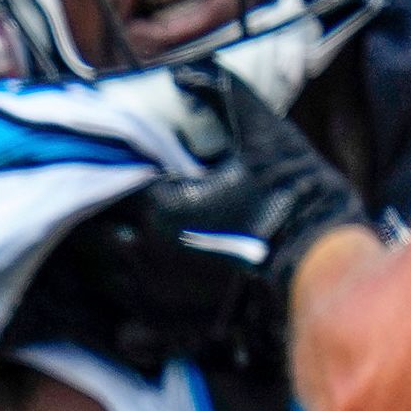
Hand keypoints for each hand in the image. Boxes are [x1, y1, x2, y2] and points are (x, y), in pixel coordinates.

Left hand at [92, 66, 370, 369]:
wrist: (325, 270)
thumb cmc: (295, 199)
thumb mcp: (261, 133)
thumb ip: (218, 95)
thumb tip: (185, 76)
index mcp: (155, 208)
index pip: (96, 191)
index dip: (98, 181)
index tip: (108, 173)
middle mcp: (143, 258)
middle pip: (85, 242)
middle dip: (88, 225)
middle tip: (105, 211)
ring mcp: (156, 302)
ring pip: (99, 285)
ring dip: (101, 267)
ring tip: (117, 251)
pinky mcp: (176, 335)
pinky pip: (130, 335)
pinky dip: (126, 320)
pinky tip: (141, 301)